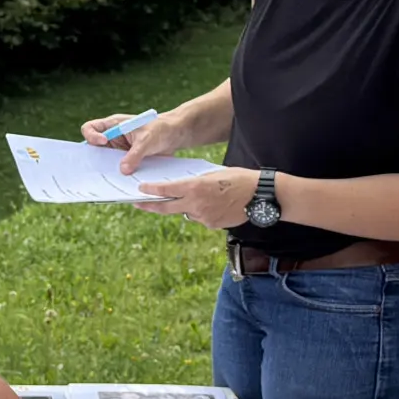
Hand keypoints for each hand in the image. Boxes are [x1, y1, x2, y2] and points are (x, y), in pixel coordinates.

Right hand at [82, 110, 193, 171]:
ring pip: (105, 163)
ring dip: (108, 170)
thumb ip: (134, 155)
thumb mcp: (147, 140)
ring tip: (113, 179)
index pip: (90, 128)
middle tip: (99, 169)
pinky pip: (118, 170)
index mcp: (113, 126)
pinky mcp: (127, 162)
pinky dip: (119, 176)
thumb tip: (123, 171)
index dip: (92, 136)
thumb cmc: (160, 130)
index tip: (103, 142)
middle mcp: (112, 138)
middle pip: (94, 150)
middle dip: (95, 159)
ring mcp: (118, 151)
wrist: (175, 137)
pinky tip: (124, 183)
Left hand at [137, 166, 257, 228]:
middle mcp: (195, 203)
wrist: (260, 196)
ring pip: (186, 212)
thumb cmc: (239, 179)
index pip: (166, 189)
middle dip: (150, 206)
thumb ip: (196, 182)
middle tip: (138, 204)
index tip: (140, 189)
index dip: (151, 190)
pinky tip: (216, 204)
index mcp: (195, 187)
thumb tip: (184, 188)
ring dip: (187, 206)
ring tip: (206, 196)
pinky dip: (202, 212)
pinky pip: (200, 218)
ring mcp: (203, 217)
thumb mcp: (214, 174)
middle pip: (166, 207)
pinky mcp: (211, 224)